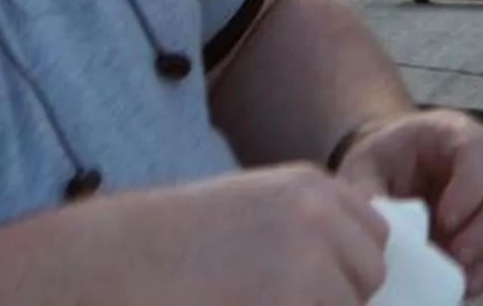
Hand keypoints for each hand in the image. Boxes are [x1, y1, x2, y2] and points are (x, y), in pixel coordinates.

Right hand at [76, 164, 387, 305]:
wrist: (109, 264)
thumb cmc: (164, 246)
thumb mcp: (248, 211)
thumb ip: (303, 232)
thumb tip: (346, 274)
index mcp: (312, 189)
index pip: (373, 237)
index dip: (345, 269)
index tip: (307, 284)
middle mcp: (320, 220)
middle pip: (367, 279)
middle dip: (335, 300)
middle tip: (273, 299)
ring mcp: (309, 268)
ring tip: (248, 304)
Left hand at [336, 109, 482, 305]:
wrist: (400, 166)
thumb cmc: (386, 163)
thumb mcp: (367, 167)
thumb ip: (366, 192)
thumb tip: (372, 230)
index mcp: (458, 136)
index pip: (481, 154)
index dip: (470, 189)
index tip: (443, 221)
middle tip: (455, 258)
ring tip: (464, 285)